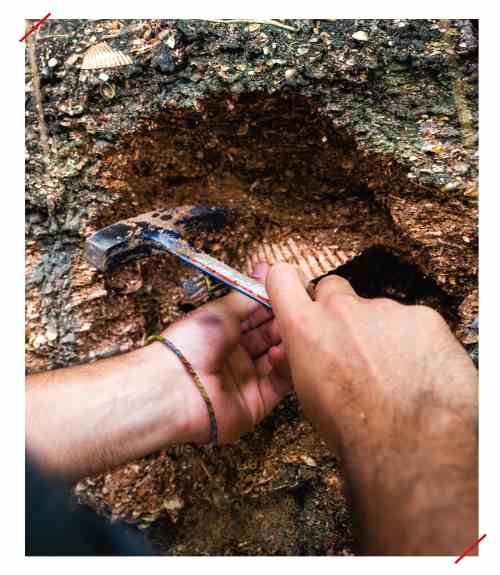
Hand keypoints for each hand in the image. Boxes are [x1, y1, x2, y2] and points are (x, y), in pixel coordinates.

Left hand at [160, 263, 290, 443]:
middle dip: (284, 322)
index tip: (292, 291)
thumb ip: (248, 295)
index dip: (274, 304)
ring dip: (288, 343)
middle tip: (300, 308)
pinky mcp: (257, 403)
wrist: (174, 388)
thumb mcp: (221, 310)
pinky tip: (283, 352)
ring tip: (296, 328)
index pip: (256, 315)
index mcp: (223, 332)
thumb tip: (265, 270)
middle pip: (269, 337)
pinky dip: (286, 367)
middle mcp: (236, 356)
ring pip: (278, 358)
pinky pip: (280, 383)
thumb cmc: (189, 345)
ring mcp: (247, 380)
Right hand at [266, 263, 477, 554]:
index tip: (293, 287)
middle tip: (349, 341)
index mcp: (307, 327)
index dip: (287, 281)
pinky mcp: (421, 317)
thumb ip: (294, 362)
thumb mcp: (306, 396)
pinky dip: (412, 341)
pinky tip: (416, 370)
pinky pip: (411, 322)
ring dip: (378, 331)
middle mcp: (342, 309)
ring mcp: (384, 310)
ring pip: (376, 311)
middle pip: (334, 289)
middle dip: (338, 309)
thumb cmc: (354, 427)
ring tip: (390, 370)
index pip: (283, 278)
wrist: (411, 440)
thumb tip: (285, 353)